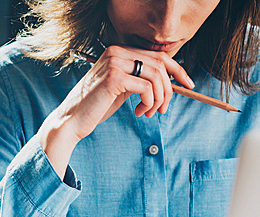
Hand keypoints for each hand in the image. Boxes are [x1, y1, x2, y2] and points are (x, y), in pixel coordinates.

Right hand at [39, 46, 194, 175]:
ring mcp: (114, 63)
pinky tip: (139, 112)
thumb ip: (139, 80)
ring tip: (149, 113)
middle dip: (169, 89)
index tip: (188, 83)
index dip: (177, 69)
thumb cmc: (95, 107)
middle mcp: (116, 52)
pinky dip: (149, 103)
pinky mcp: (114, 78)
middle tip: (164, 109)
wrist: (71, 121)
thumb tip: (167, 82)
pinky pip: (147, 88)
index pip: (157, 55)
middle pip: (160, 65)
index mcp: (118, 51)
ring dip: (159, 99)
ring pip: (156, 77)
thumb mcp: (121, 89)